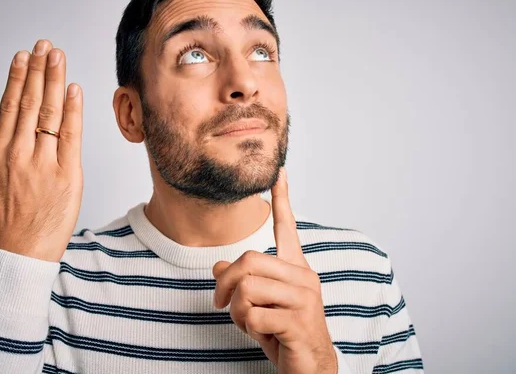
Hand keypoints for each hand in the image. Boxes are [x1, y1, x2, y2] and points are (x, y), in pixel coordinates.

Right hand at [0, 39, 83, 262]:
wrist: (22, 252)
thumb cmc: (6, 223)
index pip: (9, 106)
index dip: (18, 78)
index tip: (24, 58)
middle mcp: (20, 153)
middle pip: (29, 102)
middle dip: (38, 71)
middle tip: (44, 47)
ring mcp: (44, 162)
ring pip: (48, 113)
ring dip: (53, 81)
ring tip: (57, 57)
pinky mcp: (67, 174)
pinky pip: (70, 136)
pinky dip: (72, 111)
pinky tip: (73, 90)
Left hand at [212, 168, 336, 373]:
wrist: (309, 368)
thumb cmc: (282, 332)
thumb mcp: (257, 304)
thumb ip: (242, 281)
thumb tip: (217, 266)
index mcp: (295, 269)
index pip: (287, 228)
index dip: (282, 199)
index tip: (279, 172)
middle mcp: (303, 278)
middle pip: (248, 260)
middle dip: (225, 284)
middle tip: (220, 303)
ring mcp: (304, 299)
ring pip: (247, 288)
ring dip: (237, 311)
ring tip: (251, 322)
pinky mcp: (298, 322)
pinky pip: (252, 315)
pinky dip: (246, 328)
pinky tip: (262, 334)